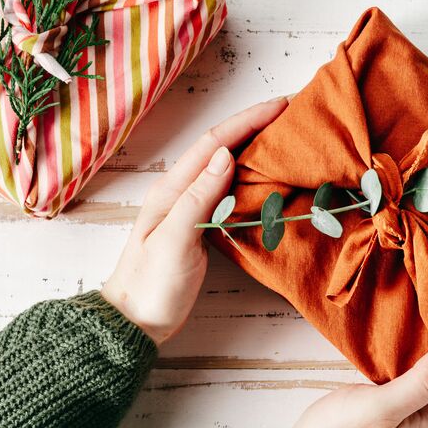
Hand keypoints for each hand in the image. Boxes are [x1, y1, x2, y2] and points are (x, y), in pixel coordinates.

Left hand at [102, 98, 288, 345]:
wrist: (135, 321)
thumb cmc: (150, 285)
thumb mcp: (173, 241)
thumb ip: (197, 198)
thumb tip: (225, 156)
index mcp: (172, 189)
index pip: (214, 144)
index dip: (247, 121)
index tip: (280, 106)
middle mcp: (182, 191)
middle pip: (222, 147)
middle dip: (255, 126)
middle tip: (292, 114)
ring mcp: (191, 208)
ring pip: (228, 166)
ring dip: (255, 147)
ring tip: (287, 137)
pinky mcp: (202, 226)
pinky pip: (230, 190)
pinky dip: (252, 176)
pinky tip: (269, 177)